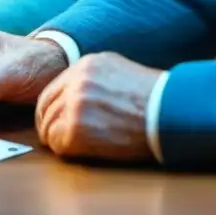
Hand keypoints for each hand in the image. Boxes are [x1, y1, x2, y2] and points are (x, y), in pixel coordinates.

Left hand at [35, 52, 160, 160]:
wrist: (169, 114)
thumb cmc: (153, 98)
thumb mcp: (119, 70)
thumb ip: (93, 77)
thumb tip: (75, 90)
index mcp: (85, 65)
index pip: (53, 88)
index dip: (52, 107)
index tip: (55, 119)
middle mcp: (77, 81)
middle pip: (46, 106)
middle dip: (49, 123)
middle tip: (56, 136)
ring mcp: (75, 104)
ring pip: (48, 125)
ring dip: (57, 138)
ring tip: (73, 145)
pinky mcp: (77, 128)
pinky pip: (56, 141)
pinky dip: (63, 149)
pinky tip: (79, 150)